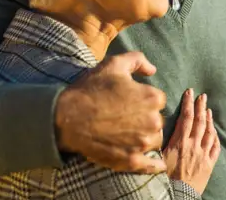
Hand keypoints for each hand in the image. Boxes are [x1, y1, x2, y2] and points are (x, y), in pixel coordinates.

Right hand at [54, 51, 167, 173]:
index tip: (129, 101)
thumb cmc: (90, 89)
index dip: (144, 99)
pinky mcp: (131, 160)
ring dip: (145, 137)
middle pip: (157, 121)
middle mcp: (152, 121)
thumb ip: (138, 60)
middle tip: (124, 117)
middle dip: (145, 118)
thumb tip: (152, 70)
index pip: (158, 100)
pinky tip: (158, 165)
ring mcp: (142, 143)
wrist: (66, 117)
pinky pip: (151, 165)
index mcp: (152, 98)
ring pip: (153, 140)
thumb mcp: (114, 65)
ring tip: (126, 134)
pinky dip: (155, 165)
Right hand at [163, 89, 221, 193]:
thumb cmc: (163, 178)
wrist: (177, 195)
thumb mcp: (157, 157)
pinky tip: (215, 132)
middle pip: (199, 121)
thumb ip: (160, 141)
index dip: (188, 103)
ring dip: (209, 120)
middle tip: (202, 96)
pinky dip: (216, 137)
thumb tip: (155, 127)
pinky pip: (215, 147)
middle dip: (201, 107)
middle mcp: (193, 145)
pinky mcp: (209, 164)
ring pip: (209, 132)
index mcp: (179, 142)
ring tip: (209, 110)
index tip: (190, 92)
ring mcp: (203, 154)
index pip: (186, 117)